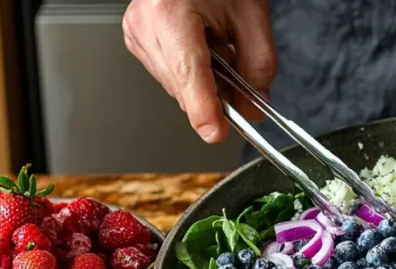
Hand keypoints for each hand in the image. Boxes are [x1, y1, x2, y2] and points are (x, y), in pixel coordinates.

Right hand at [123, 0, 276, 142]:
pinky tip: (204, 49)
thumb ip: (259, 65)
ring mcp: (136, 33)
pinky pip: (169, 75)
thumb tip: (254, 108)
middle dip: (217, 94)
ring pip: (176, 86)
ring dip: (206, 83)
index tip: (215, 130)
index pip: (187, 71)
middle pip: (183, 86)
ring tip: (220, 48)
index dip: (203, 106)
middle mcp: (145, 24)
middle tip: (244, 83)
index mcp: (169, 11)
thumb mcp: (252, 15)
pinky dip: (193, 74)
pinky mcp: (136, 40)